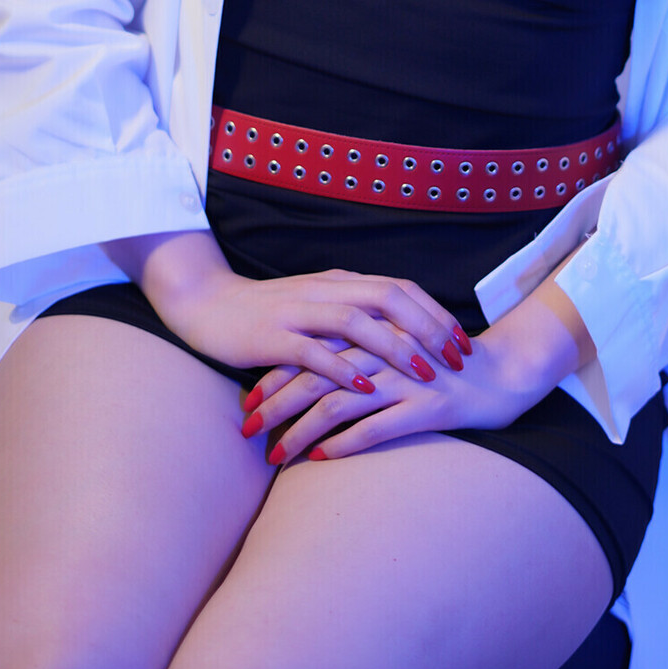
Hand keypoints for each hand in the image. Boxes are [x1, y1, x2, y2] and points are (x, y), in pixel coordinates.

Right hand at [106, 231, 470, 388]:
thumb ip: (351, 315)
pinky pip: (314, 351)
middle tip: (456, 358)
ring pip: (359, 321)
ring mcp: (299, 311)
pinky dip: (343, 367)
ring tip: (424, 373)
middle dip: (428, 328)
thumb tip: (398, 335)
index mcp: (340, 283)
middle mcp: (326, 291)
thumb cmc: (265, 312)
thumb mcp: (316, 306)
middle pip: (390, 298)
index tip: (462, 341)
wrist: (205, 304)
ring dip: (395, 346)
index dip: (435, 313)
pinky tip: (366, 386)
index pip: (401, 289)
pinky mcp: (273, 336)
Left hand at [243, 272, 590, 464]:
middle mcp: (386, 353)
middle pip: (316, 375)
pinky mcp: (428, 408)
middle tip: (247, 429)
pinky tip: (319, 460)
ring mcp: (407, 380)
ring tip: (273, 454)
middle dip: (276, 403)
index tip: (249, 399)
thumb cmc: (449, 367)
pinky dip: (343, 444)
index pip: (312, 350)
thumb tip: (319, 376)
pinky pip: (377, 427)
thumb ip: (364, 356)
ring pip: (338, 402)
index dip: (277, 374)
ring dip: (300, 430)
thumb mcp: (401, 353)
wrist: (507, 372)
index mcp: (376, 334)